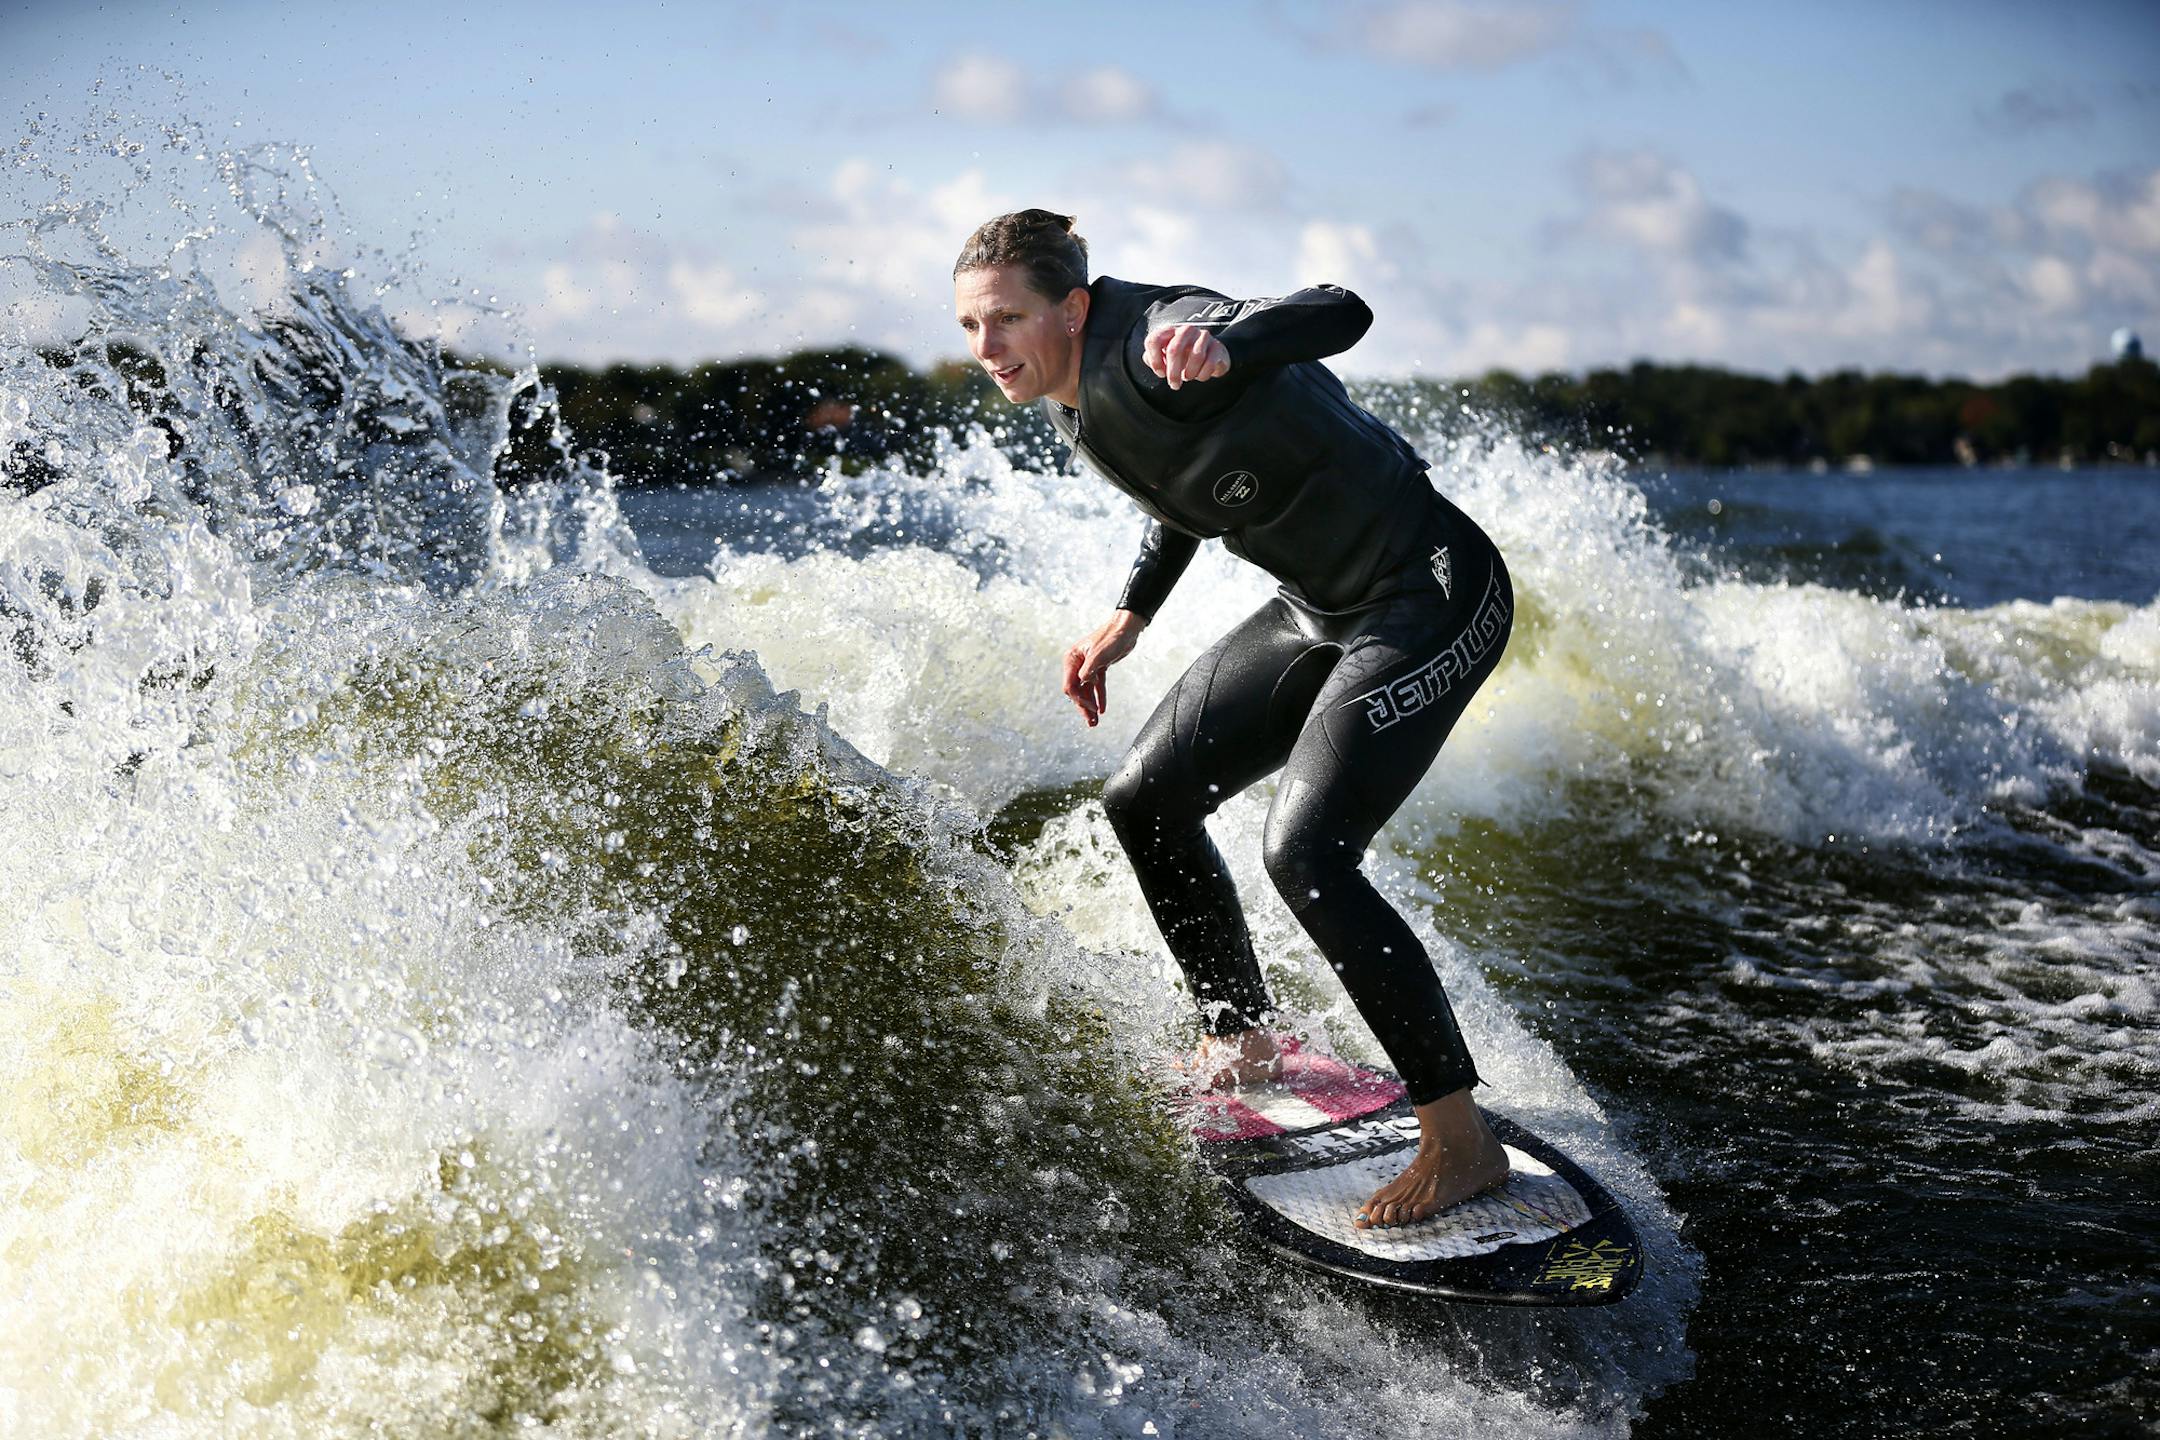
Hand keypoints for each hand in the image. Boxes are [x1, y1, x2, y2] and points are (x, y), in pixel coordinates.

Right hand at [1062, 610, 1147, 726]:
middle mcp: (1077, 663)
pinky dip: (1099, 697)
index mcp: (1072, 658)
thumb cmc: (1112, 637)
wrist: (1127, 628)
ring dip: (1090, 705)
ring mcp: (1087, 667)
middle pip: (1077, 691)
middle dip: (1083, 707)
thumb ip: (1088, 670)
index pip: (1070, 685)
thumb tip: (1081, 683)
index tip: (1092, 708)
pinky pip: (1096, 686)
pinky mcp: (1098, 668)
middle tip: (1091, 722)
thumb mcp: (1099, 655)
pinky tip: (1102, 709)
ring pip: (1086, 690)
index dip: (1079, 699)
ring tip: (1094, 721)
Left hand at [1143, 323, 1230, 389]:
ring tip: (1188, 377)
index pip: (1154, 340)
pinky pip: (1210, 363)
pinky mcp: (1217, 346)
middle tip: (1174, 385)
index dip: (1154, 360)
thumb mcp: (1165, 358)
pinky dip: (1203, 375)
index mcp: (1170, 331)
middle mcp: (1186, 330)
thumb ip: (1152, 359)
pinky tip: (1200, 376)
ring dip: (1190, 373)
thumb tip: (1150, 360)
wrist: (1211, 357)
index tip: (1160, 373)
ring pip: (1196, 355)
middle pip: (1175, 349)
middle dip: (1173, 372)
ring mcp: (1203, 336)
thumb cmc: (1184, 358)